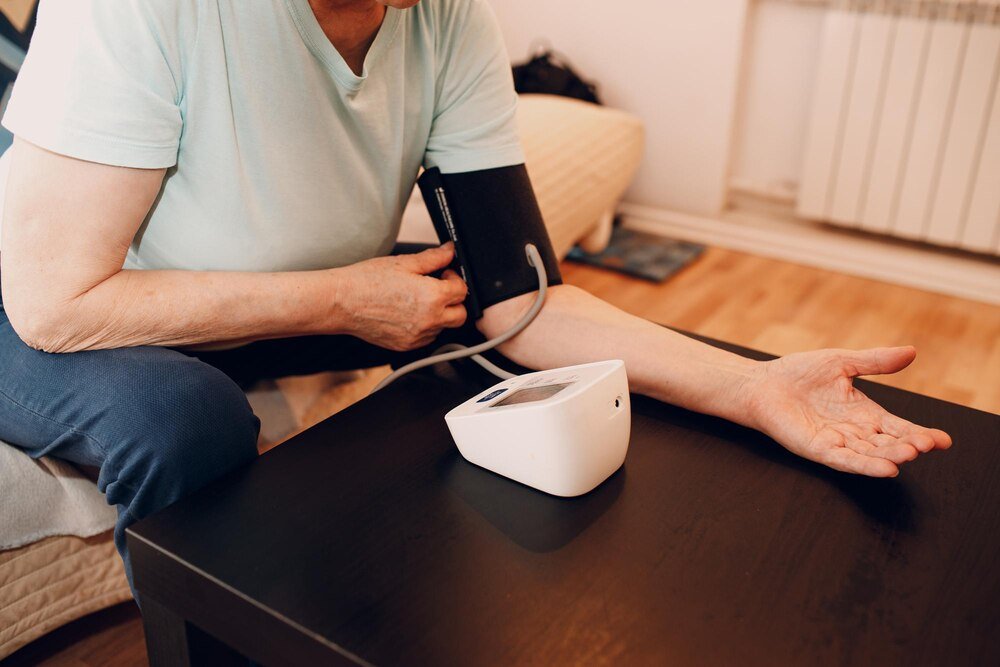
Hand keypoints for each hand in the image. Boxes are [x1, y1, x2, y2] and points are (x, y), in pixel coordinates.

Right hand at [334, 243, 467, 350]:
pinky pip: (426, 338)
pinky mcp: (406, 346)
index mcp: (432, 297)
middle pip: (460, 315)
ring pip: (443, 327)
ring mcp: (418, 336)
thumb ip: (434, 258)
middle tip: (437, 289)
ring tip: (416, 300)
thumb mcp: (404, 263)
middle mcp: (429, 320)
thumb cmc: (367, 281)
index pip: (462, 290)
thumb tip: (450, 251)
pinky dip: (424, 326)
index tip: (443, 275)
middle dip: (454, 301)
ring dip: (439, 314)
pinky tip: (407, 313)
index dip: (454, 279)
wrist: (341, 302)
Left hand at [743, 346, 951, 476]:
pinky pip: (845, 461)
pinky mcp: (817, 449)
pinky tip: (886, 469)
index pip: (898, 427)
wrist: (763, 384)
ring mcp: (836, 442)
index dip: (921, 433)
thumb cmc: (798, 373)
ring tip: (910, 453)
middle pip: (888, 443)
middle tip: (928, 444)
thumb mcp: (842, 363)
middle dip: (909, 445)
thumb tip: (911, 351)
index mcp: (864, 412)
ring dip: (890, 456)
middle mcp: (854, 431)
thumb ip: (875, 362)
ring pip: (870, 454)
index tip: (944, 440)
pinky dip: (865, 466)